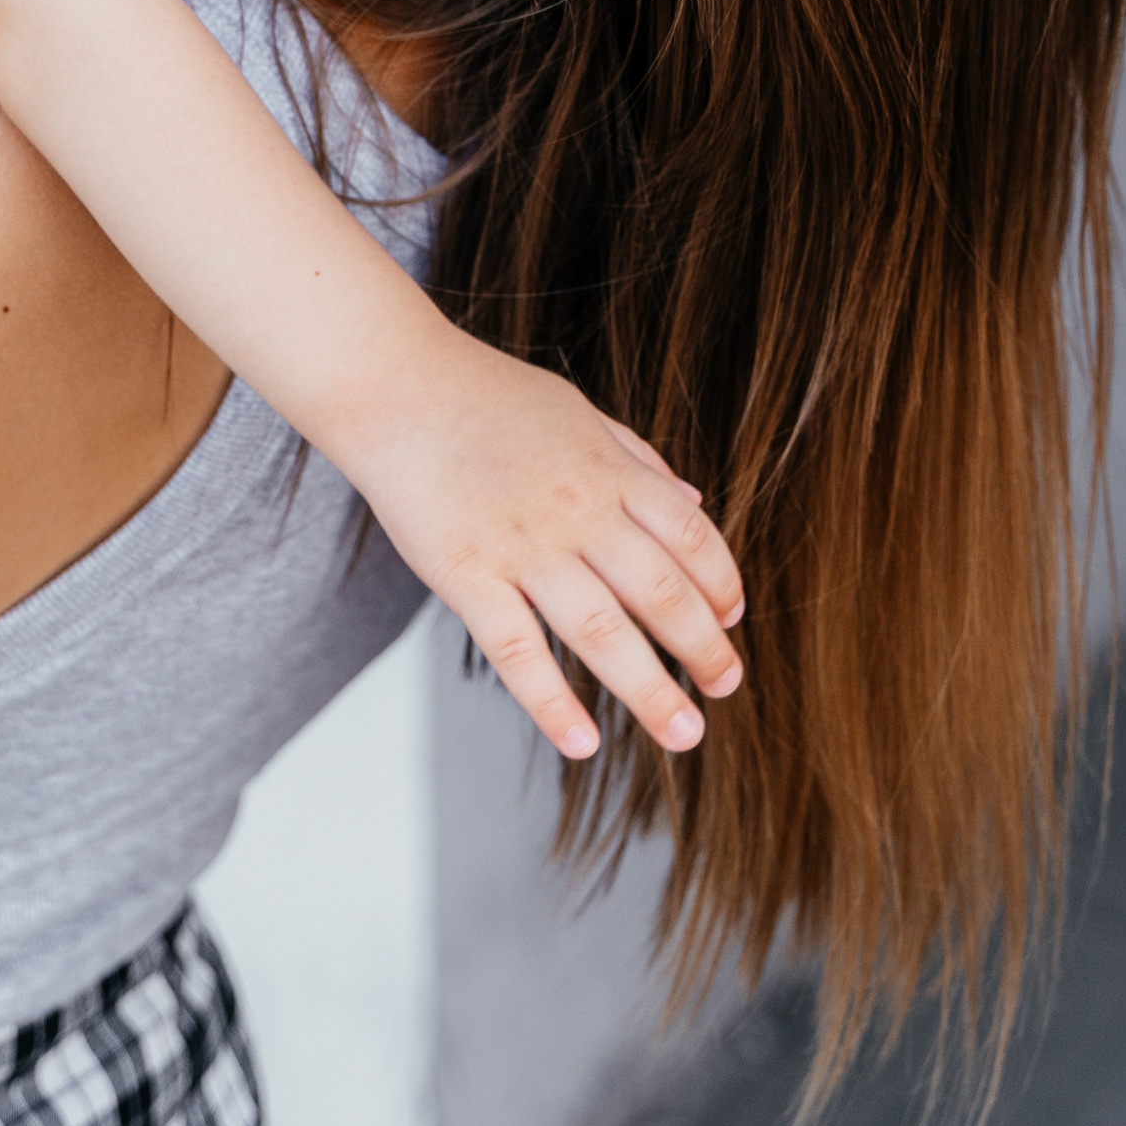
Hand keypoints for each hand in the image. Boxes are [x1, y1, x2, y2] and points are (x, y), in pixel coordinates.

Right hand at [350, 325, 746, 762]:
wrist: (393, 384)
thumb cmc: (484, 395)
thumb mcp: (576, 410)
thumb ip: (637, 457)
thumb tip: (695, 501)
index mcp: (607, 469)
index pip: (691, 535)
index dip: (721, 584)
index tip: (731, 620)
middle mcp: (577, 510)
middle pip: (661, 592)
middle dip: (704, 650)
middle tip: (725, 688)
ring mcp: (522, 545)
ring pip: (603, 631)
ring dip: (652, 690)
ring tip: (684, 733)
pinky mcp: (466, 574)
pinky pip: (517, 649)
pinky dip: (551, 702)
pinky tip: (582, 742)